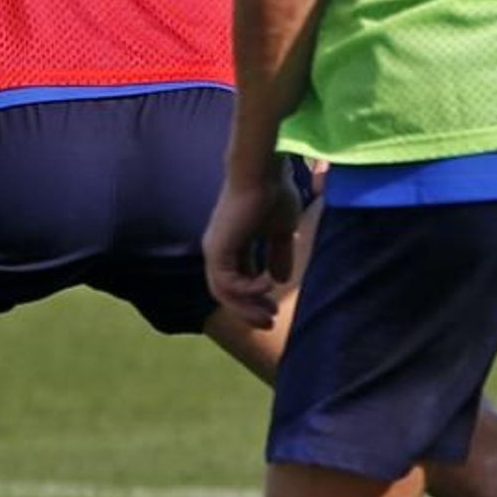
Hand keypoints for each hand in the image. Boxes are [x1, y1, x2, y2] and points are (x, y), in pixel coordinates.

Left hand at [204, 162, 305, 329]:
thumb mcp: (281, 231)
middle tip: (269, 322)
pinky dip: (248, 289)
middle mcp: (219, 252)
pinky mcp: (217, 250)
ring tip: (269, 313)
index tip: (275, 309)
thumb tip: (280, 279)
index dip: (255, 298)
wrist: (262, 174)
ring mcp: (216, 251)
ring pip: (224, 292)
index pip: (238, 281)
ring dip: (246, 306)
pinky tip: (269, 285)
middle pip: (228, 293)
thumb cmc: (273, 194)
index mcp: (233, 246)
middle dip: (249, 310)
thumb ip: (278, 255)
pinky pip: (228, 282)